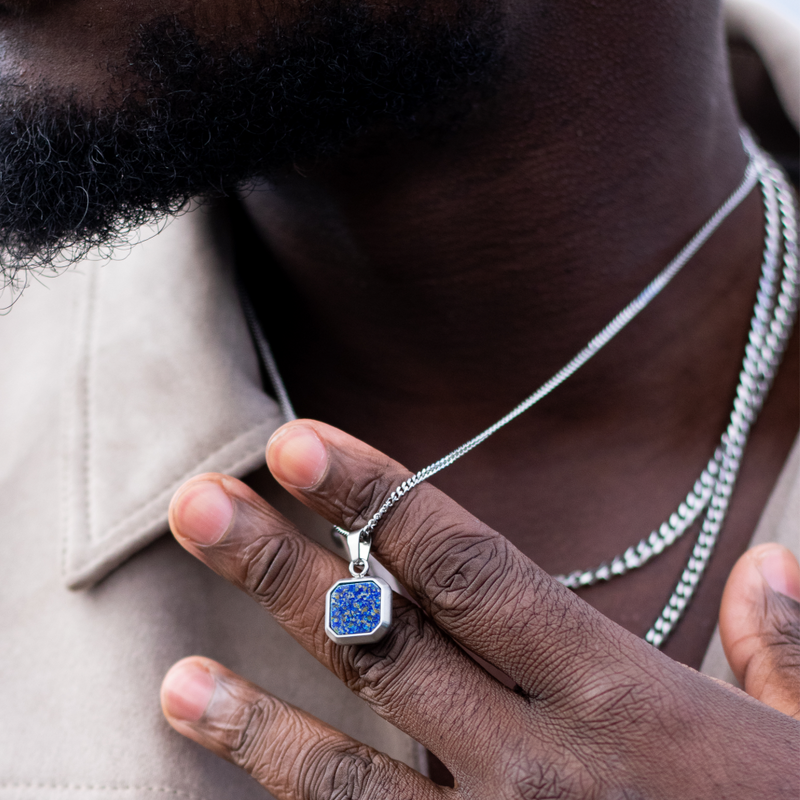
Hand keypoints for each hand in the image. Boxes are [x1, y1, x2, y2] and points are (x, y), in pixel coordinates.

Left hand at [161, 421, 799, 798]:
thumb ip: (785, 652)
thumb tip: (771, 566)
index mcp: (621, 699)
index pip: (468, 567)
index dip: (377, 497)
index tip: (298, 446)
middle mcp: (543, 770)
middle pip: (384, 643)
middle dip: (281, 567)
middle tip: (196, 503)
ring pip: (350, 774)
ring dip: (255, 717)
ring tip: (173, 676)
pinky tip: (248, 781)